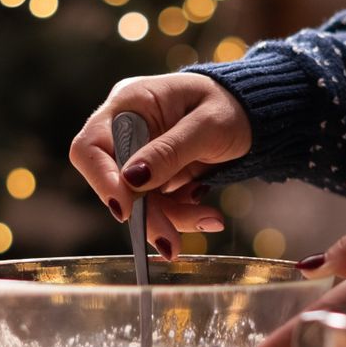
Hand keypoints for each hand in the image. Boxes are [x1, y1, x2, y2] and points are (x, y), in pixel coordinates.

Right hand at [70, 73, 251, 258]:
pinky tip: (207, 214)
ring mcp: (140, 155)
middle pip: (114, 181)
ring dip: (170, 219)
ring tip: (210, 220)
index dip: (101, 180)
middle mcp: (127, 130)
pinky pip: (157, 205)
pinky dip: (180, 215)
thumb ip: (169, 151)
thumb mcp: (207, 125)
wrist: (254, 115)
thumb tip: (131, 180)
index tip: (125, 210)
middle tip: (170, 243)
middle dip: (145, 212)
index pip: (91, 146)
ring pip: (137, 201)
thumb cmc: (231, 105)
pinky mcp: (156, 176)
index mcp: (129, 103)